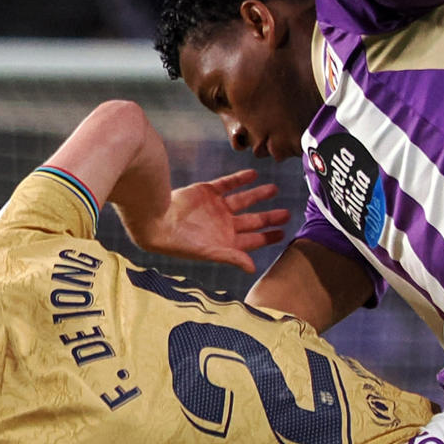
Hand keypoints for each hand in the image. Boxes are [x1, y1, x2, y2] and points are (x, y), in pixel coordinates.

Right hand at [138, 169, 289, 272]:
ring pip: (244, 200)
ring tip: (274, 188)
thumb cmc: (180, 243)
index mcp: (226, 241)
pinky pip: (228, 184)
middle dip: (269, 217)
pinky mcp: (207, 192)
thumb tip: (252, 269)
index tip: (283, 232)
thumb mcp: (208, 252)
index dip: (268, 236)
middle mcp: (223, 224)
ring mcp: (216, 208)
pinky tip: (253, 174)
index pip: (253, 240)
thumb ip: (231, 257)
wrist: (157, 222)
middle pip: (252, 220)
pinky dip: (240, 179)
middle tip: (287, 213)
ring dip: (259, 195)